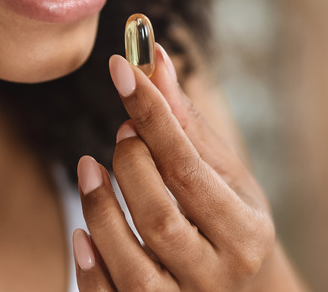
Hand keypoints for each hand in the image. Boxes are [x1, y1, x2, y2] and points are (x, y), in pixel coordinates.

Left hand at [73, 44, 300, 290]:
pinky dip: (90, 268)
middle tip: (120, 133)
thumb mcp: (221, 175)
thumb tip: (152, 56)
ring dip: (99, 209)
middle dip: (129, 165)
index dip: (152, 114)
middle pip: (160, 217)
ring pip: (132, 265)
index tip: (120, 68)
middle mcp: (219, 275)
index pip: (188, 168)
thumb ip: (184, 122)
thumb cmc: (227, 223)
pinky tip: (82, 233)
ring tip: (88, 168)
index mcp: (245, 233)